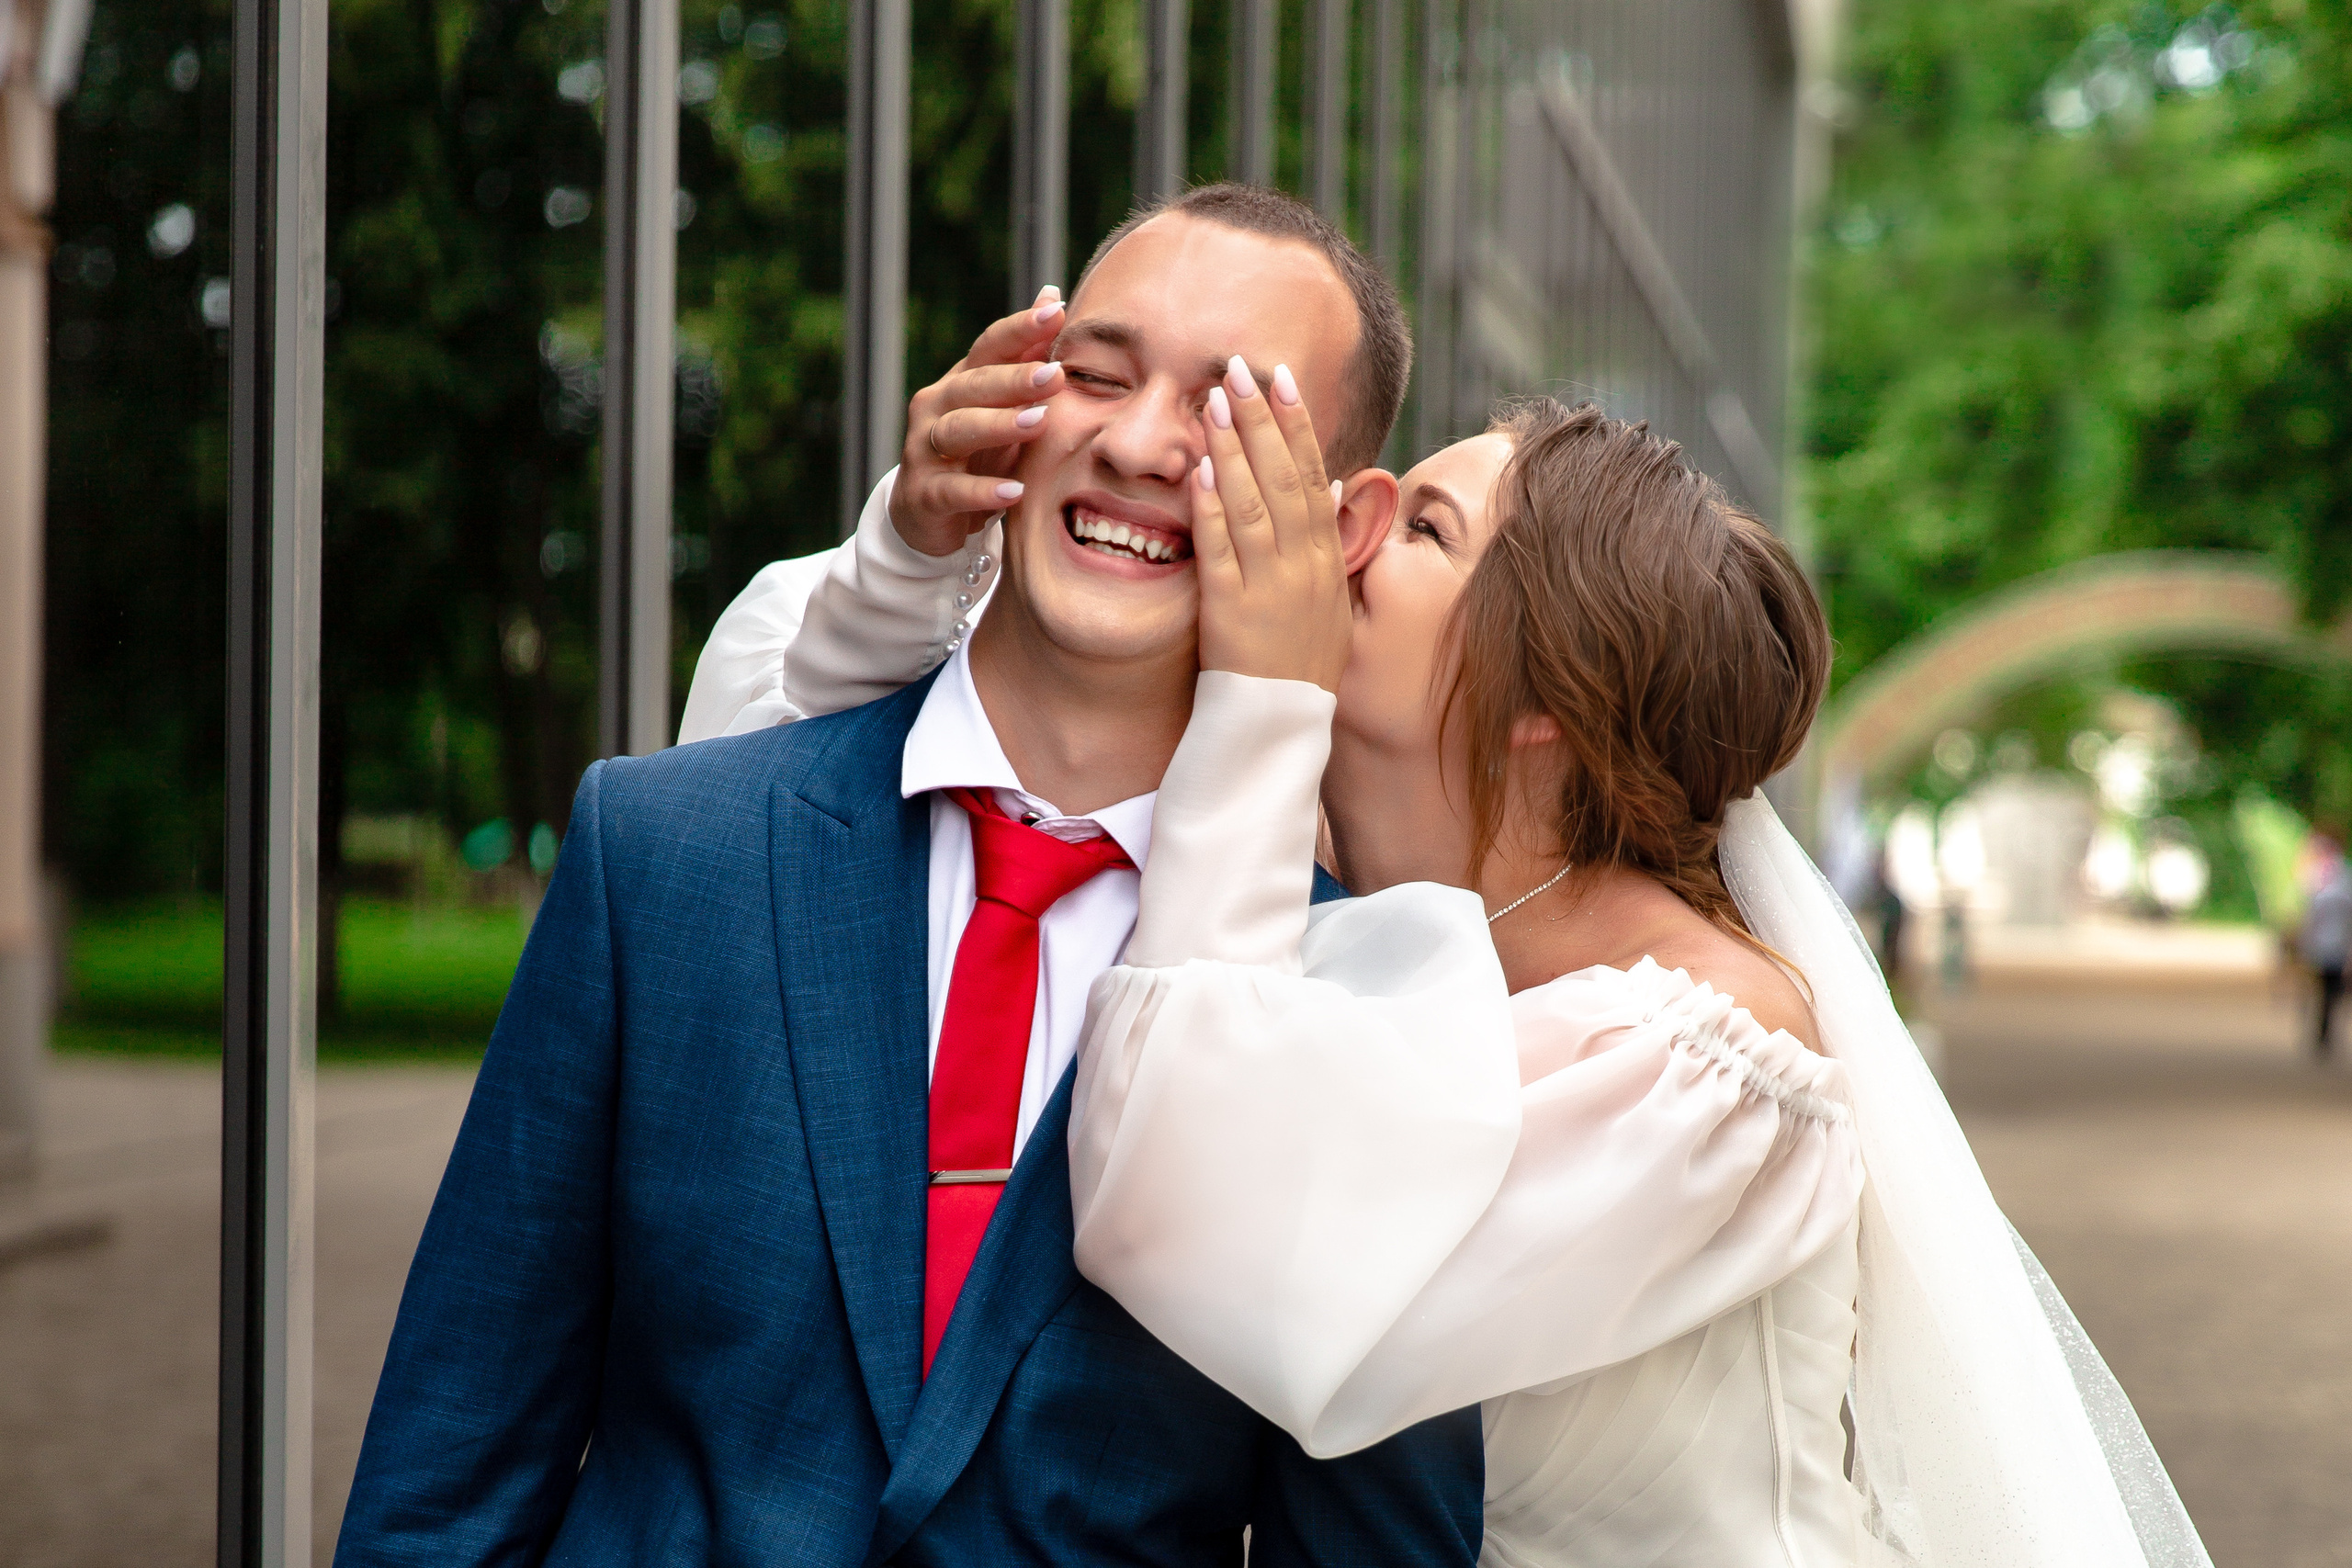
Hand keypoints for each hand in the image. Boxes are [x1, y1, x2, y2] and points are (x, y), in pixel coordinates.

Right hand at [891, 285, 1067, 556]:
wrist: (926, 515)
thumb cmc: (977, 454)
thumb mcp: (1003, 405)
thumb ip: (1026, 355)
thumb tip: (1052, 294)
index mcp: (961, 382)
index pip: (989, 347)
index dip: (1020, 329)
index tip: (1057, 312)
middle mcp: (937, 407)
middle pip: (974, 385)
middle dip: (1015, 379)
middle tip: (1057, 375)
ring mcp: (925, 450)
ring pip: (959, 430)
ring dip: (999, 425)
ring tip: (1039, 422)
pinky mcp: (924, 494)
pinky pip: (952, 491)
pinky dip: (982, 491)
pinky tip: (1015, 492)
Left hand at [1191, 356, 1351, 693]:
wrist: (1277, 728)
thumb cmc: (1298, 662)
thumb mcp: (1329, 598)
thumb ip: (1328, 540)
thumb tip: (1336, 482)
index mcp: (1326, 562)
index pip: (1314, 477)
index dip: (1298, 425)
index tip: (1282, 379)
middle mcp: (1302, 569)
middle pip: (1284, 479)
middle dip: (1261, 418)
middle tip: (1238, 367)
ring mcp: (1268, 589)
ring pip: (1252, 505)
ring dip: (1233, 447)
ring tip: (1214, 400)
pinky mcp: (1230, 611)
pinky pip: (1219, 551)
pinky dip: (1210, 507)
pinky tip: (1199, 469)